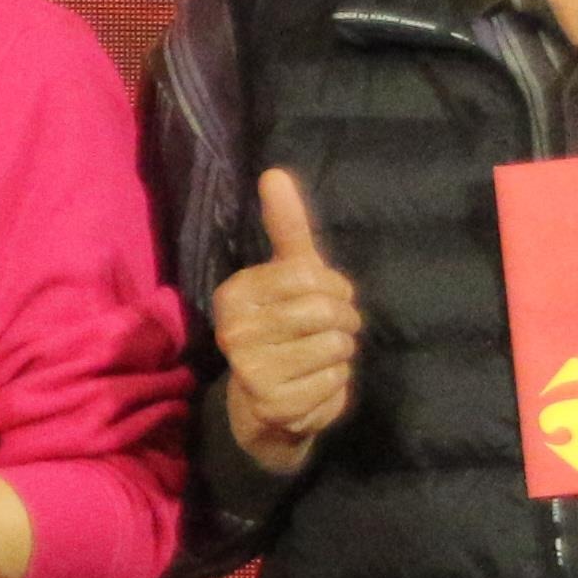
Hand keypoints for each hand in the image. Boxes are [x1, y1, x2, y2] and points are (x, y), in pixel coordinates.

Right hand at [215, 166, 360, 474]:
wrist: (266, 404)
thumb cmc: (285, 326)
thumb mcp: (287, 274)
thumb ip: (285, 226)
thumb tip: (274, 172)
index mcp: (234, 293)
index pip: (310, 274)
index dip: (334, 287)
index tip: (324, 298)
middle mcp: (234, 330)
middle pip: (325, 311)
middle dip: (344, 321)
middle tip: (330, 331)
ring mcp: (251, 370)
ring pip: (336, 346)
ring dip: (341, 354)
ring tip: (318, 358)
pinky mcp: (276, 405)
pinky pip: (336, 382)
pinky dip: (336, 384)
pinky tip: (313, 385)